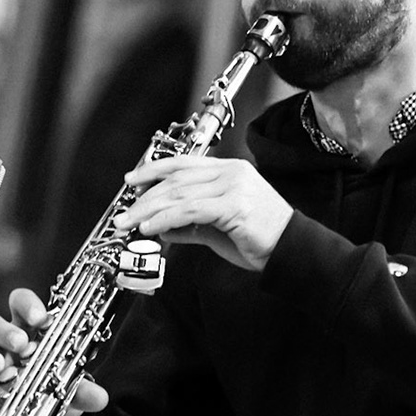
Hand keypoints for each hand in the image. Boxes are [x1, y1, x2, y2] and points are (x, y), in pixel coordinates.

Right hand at [0, 287, 109, 415]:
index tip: (40, 318)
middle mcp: (7, 343)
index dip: (26, 305)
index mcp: (29, 329)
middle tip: (21, 343)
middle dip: (4, 331)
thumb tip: (100, 397)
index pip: (21, 304)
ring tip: (1, 367)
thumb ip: (85, 391)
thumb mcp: (74, 387)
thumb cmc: (58, 385)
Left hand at [114, 155, 291, 271]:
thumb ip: (190, 226)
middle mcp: (231, 173)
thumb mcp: (217, 230)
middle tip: (123, 213)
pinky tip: (151, 228)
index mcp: (230, 171)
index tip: (132, 180)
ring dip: (149, 210)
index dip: (154, 170)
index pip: (184, 163)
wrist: (292, 252)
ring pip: (180, 194)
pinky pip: (191, 210)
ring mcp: (235, 186)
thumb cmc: (261, 241)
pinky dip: (166, 219)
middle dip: (144, 197)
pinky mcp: (235, 205)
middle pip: (177, 179)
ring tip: (129, 223)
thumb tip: (160, 227)